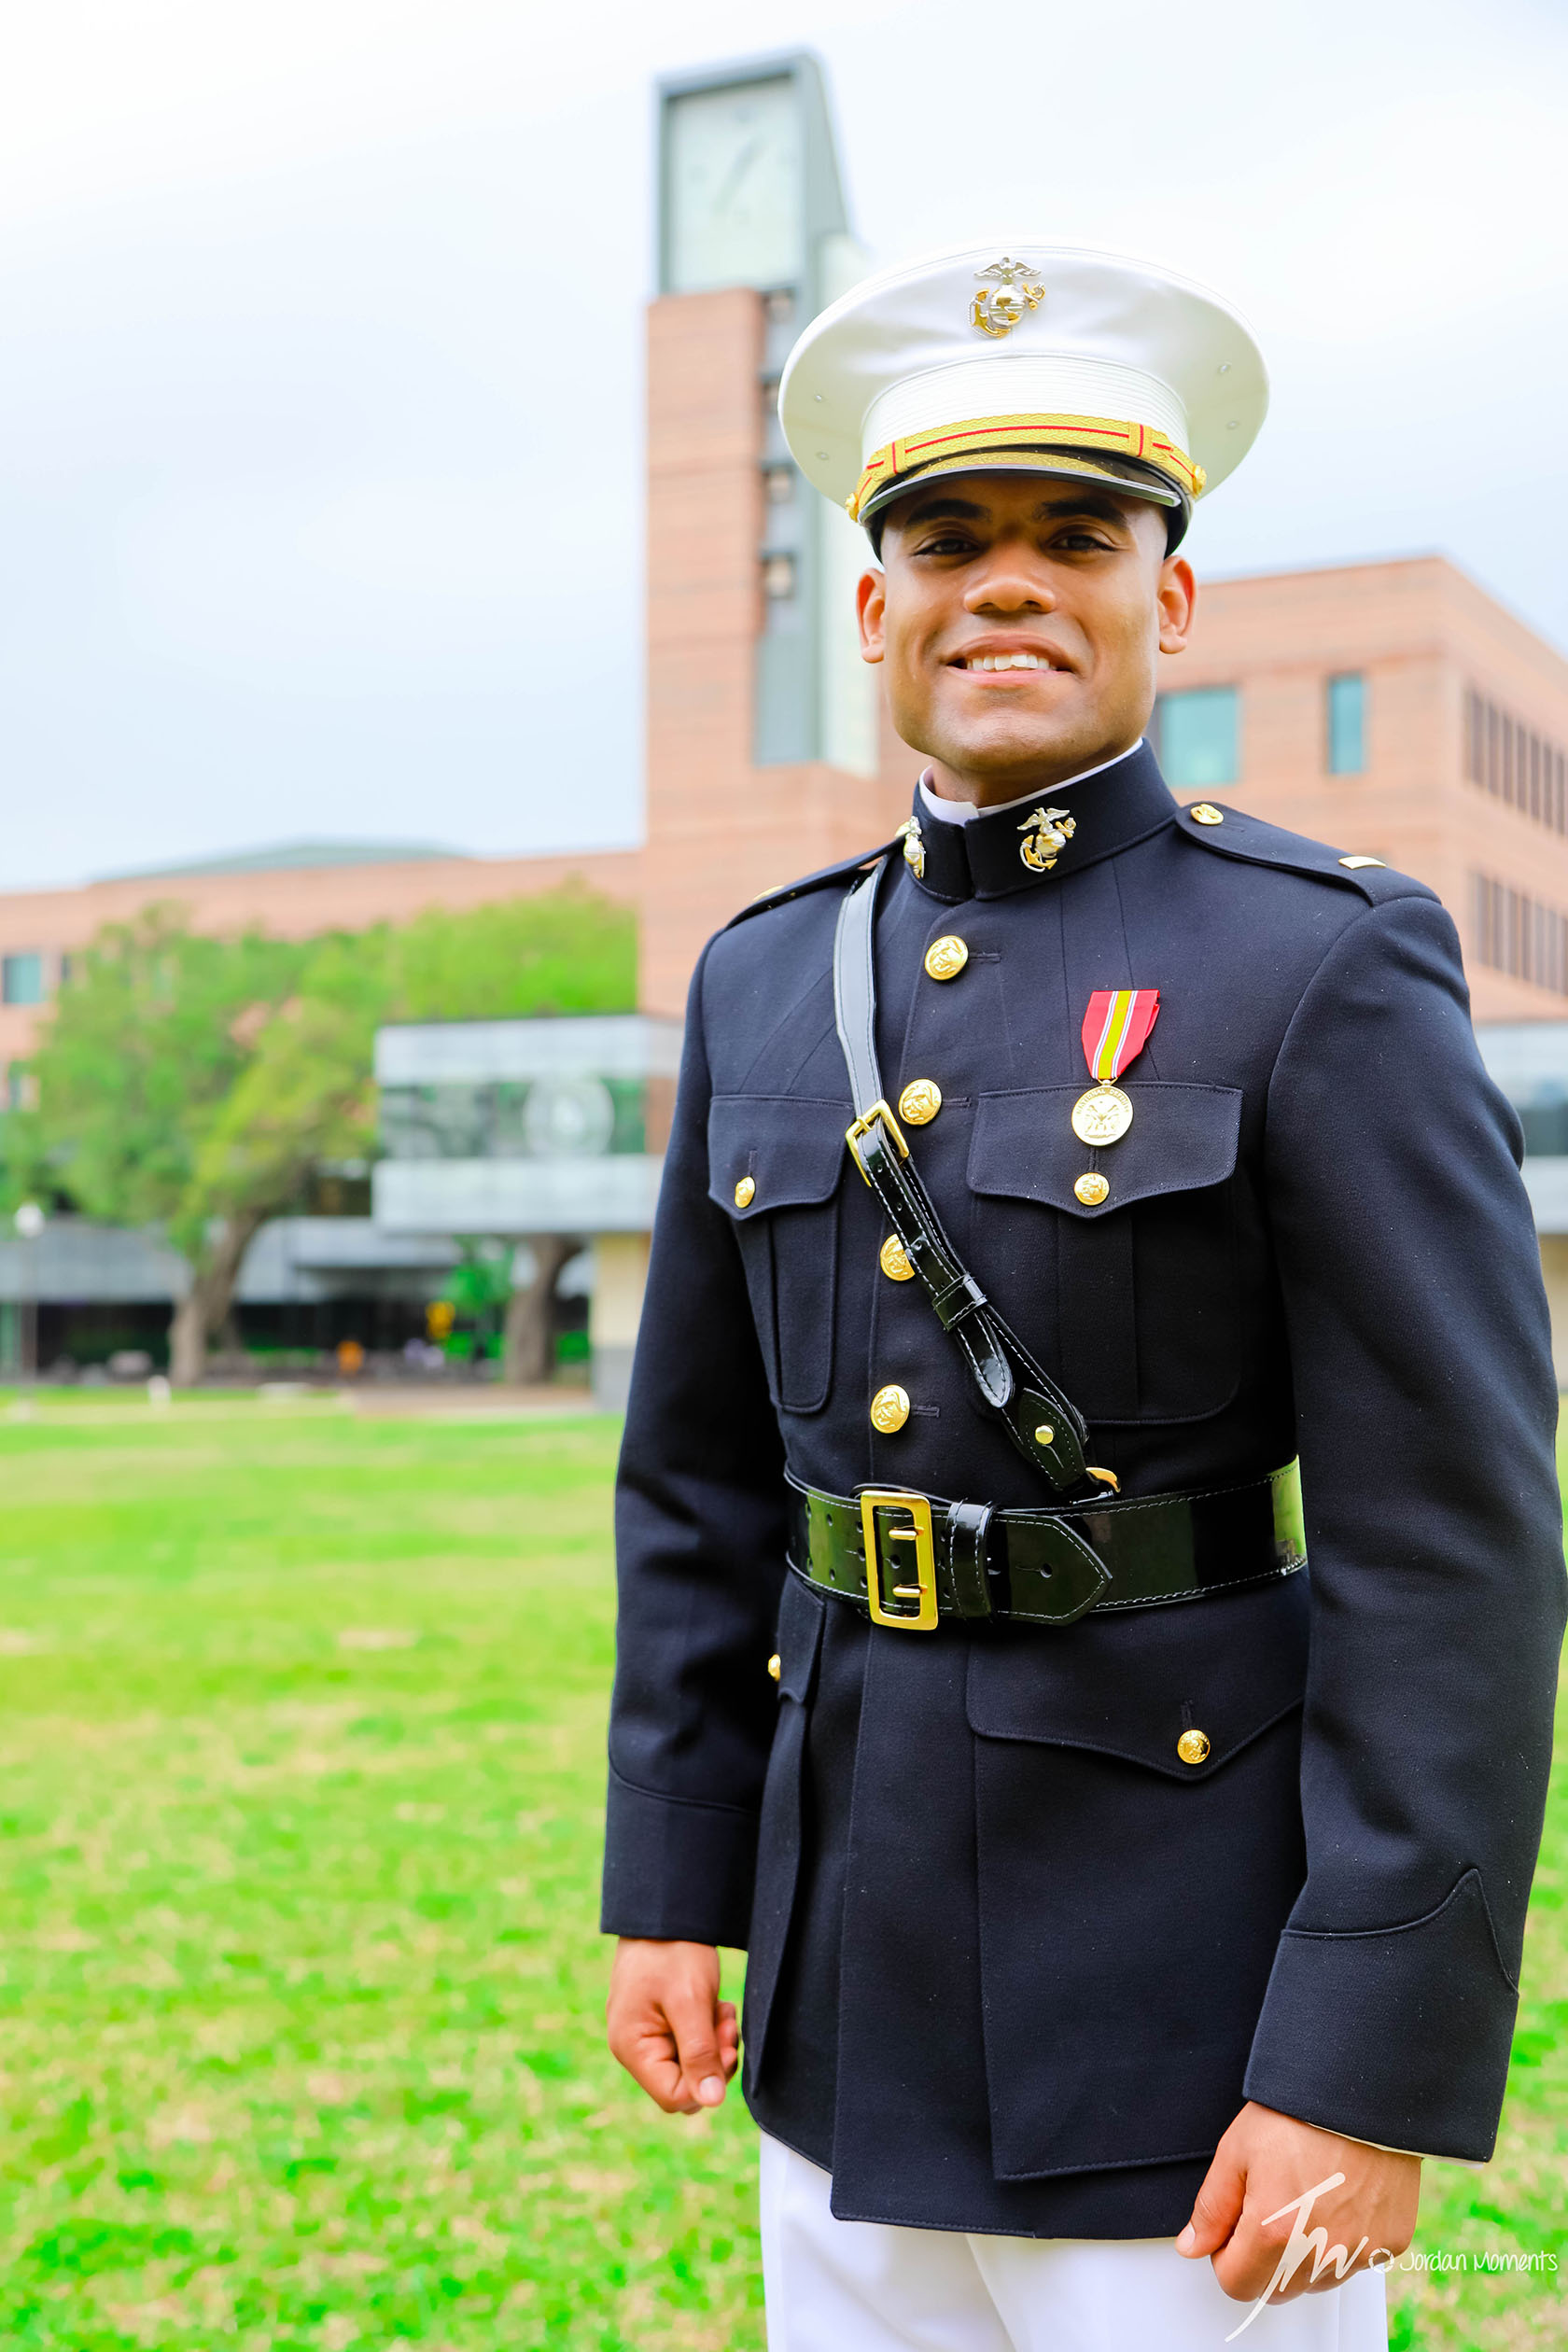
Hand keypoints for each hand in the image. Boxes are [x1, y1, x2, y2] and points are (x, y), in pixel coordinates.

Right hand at [606, 1938, 739, 2115]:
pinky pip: (687, 2044)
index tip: (726, 2047)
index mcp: (631, 2047)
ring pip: (689, 2064)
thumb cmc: (672, 1951)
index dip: (706, 2082)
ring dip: (713, 2043)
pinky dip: (706, 2030)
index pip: (674, 2096)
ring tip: (721, 2010)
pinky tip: (715, 2006)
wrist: (665, 1910)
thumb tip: (711, 2102)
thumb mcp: (690, 2002)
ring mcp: (644, 2033)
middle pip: (682, 2083)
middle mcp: (633, 2047)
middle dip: (712, 2060)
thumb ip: (699, 2053)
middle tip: (725, 2024)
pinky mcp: (658, 2021)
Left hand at [1178, 2102, 1419, 2304]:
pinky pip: (1355, 2262)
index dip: (1227, 2254)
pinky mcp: (1388, 2244)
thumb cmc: (1299, 2114)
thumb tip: (1194, 2246)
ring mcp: (1358, 2253)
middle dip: (1263, 2258)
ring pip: (1316, 2281)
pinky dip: (1343, 2242)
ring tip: (1307, 2197)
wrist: (1360, 2092)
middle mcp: (1319, 2254)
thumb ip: (1212, 2209)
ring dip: (1304, 2255)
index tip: (1234, 2225)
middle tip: (1270, 2204)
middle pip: (1276, 2289)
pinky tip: (1339, 2198)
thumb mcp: (1236, 2151)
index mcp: (1273, 2233)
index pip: (1236, 2284)